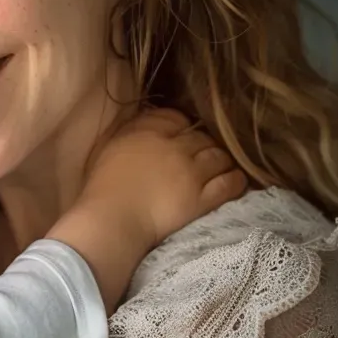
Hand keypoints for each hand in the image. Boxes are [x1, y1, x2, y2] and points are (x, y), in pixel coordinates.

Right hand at [49, 109, 245, 312]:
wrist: (112, 220)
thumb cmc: (101, 188)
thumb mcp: (108, 149)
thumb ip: (129, 135)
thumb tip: (142, 131)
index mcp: (147, 133)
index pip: (174, 117)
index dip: (181, 125)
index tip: (180, 133)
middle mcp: (174, 147)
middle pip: (201, 136)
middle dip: (203, 143)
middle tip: (201, 155)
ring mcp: (192, 172)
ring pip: (219, 157)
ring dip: (222, 160)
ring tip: (219, 167)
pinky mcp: (203, 198)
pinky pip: (229, 183)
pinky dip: (236, 180)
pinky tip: (235, 180)